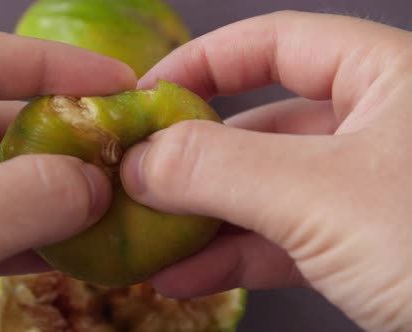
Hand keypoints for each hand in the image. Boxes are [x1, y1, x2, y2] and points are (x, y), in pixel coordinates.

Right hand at [121, 11, 411, 331]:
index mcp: (385, 78)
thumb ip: (222, 170)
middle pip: (259, 125)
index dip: (202, 63)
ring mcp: (366, 192)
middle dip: (192, 160)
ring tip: (148, 241)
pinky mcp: (363, 247)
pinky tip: (186, 276)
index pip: (273, 43)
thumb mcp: (324, 197)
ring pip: (265, 190)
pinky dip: (232, 257)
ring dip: (203, 218)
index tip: (146, 95)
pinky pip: (282, 240)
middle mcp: (376, 126)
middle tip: (135, 183)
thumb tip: (141, 160)